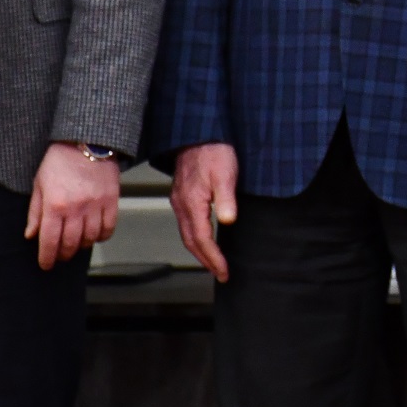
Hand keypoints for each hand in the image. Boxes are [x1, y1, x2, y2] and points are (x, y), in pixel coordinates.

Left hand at [25, 143, 121, 270]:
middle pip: (71, 244)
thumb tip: (31, 235)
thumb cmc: (60, 161)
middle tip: (60, 256)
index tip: (46, 264)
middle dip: (63, 254)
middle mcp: (77, 208)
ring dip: (82, 246)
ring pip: (90, 238)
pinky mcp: (112, 200)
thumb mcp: (39, 185)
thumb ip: (35, 212)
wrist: (86, 141)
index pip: (50, 241)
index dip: (47, 258)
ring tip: (77, 244)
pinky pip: (109, 227)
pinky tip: (94, 234)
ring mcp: (96, 204)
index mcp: (55, 205)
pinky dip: (102, 236)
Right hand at [169, 142, 239, 280]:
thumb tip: (227, 221)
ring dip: (200, 251)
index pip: (201, 239)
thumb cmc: (214, 150)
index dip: (213, 257)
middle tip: (220, 273)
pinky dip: (195, 237)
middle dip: (205, 260)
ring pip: (186, 234)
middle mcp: (182, 205)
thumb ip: (225, 198)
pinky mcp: (182, 195)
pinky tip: (205, 239)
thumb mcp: (225, 173)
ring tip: (214, 263)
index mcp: (192, 203)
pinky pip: (186, 223)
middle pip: (191, 241)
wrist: (198, 133)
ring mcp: (180, 201)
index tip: (224, 271)